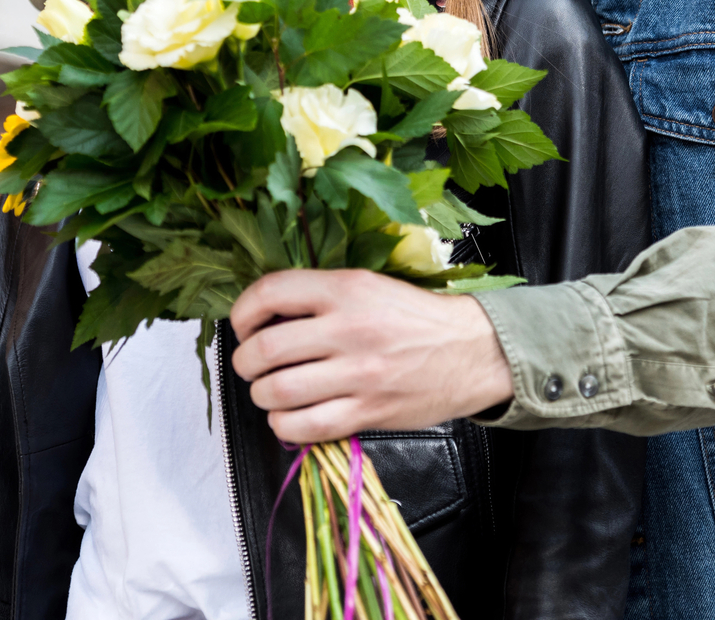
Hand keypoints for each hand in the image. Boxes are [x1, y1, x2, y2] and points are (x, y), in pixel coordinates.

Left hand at [230, 269, 514, 441]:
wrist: (472, 350)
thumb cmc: (416, 318)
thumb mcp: (369, 286)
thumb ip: (320, 297)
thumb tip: (264, 317)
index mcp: (347, 288)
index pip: (270, 293)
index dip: (242, 313)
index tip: (243, 326)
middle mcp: (349, 328)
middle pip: (264, 349)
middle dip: (245, 361)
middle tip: (252, 364)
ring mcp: (359, 373)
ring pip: (278, 391)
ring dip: (261, 395)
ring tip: (270, 390)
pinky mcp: (368, 411)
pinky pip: (305, 426)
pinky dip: (284, 425)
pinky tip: (289, 416)